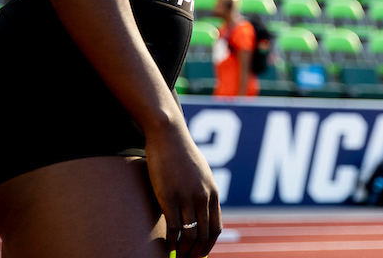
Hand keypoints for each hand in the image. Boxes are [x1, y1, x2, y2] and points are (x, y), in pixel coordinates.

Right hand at [145, 121, 221, 257]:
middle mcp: (203, 197)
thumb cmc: (182, 154)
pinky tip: (166, 248)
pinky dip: (171, 242)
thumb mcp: (201, 174)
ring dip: (184, 251)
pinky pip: (174, 228)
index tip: (201, 255)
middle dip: (196, 253)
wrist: (169, 136)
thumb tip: (201, 210)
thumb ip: (203, 191)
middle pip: (203, 235)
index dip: (209, 245)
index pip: (216, 228)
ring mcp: (187, 198)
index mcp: (213, 192)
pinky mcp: (169, 197)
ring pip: (189, 235)